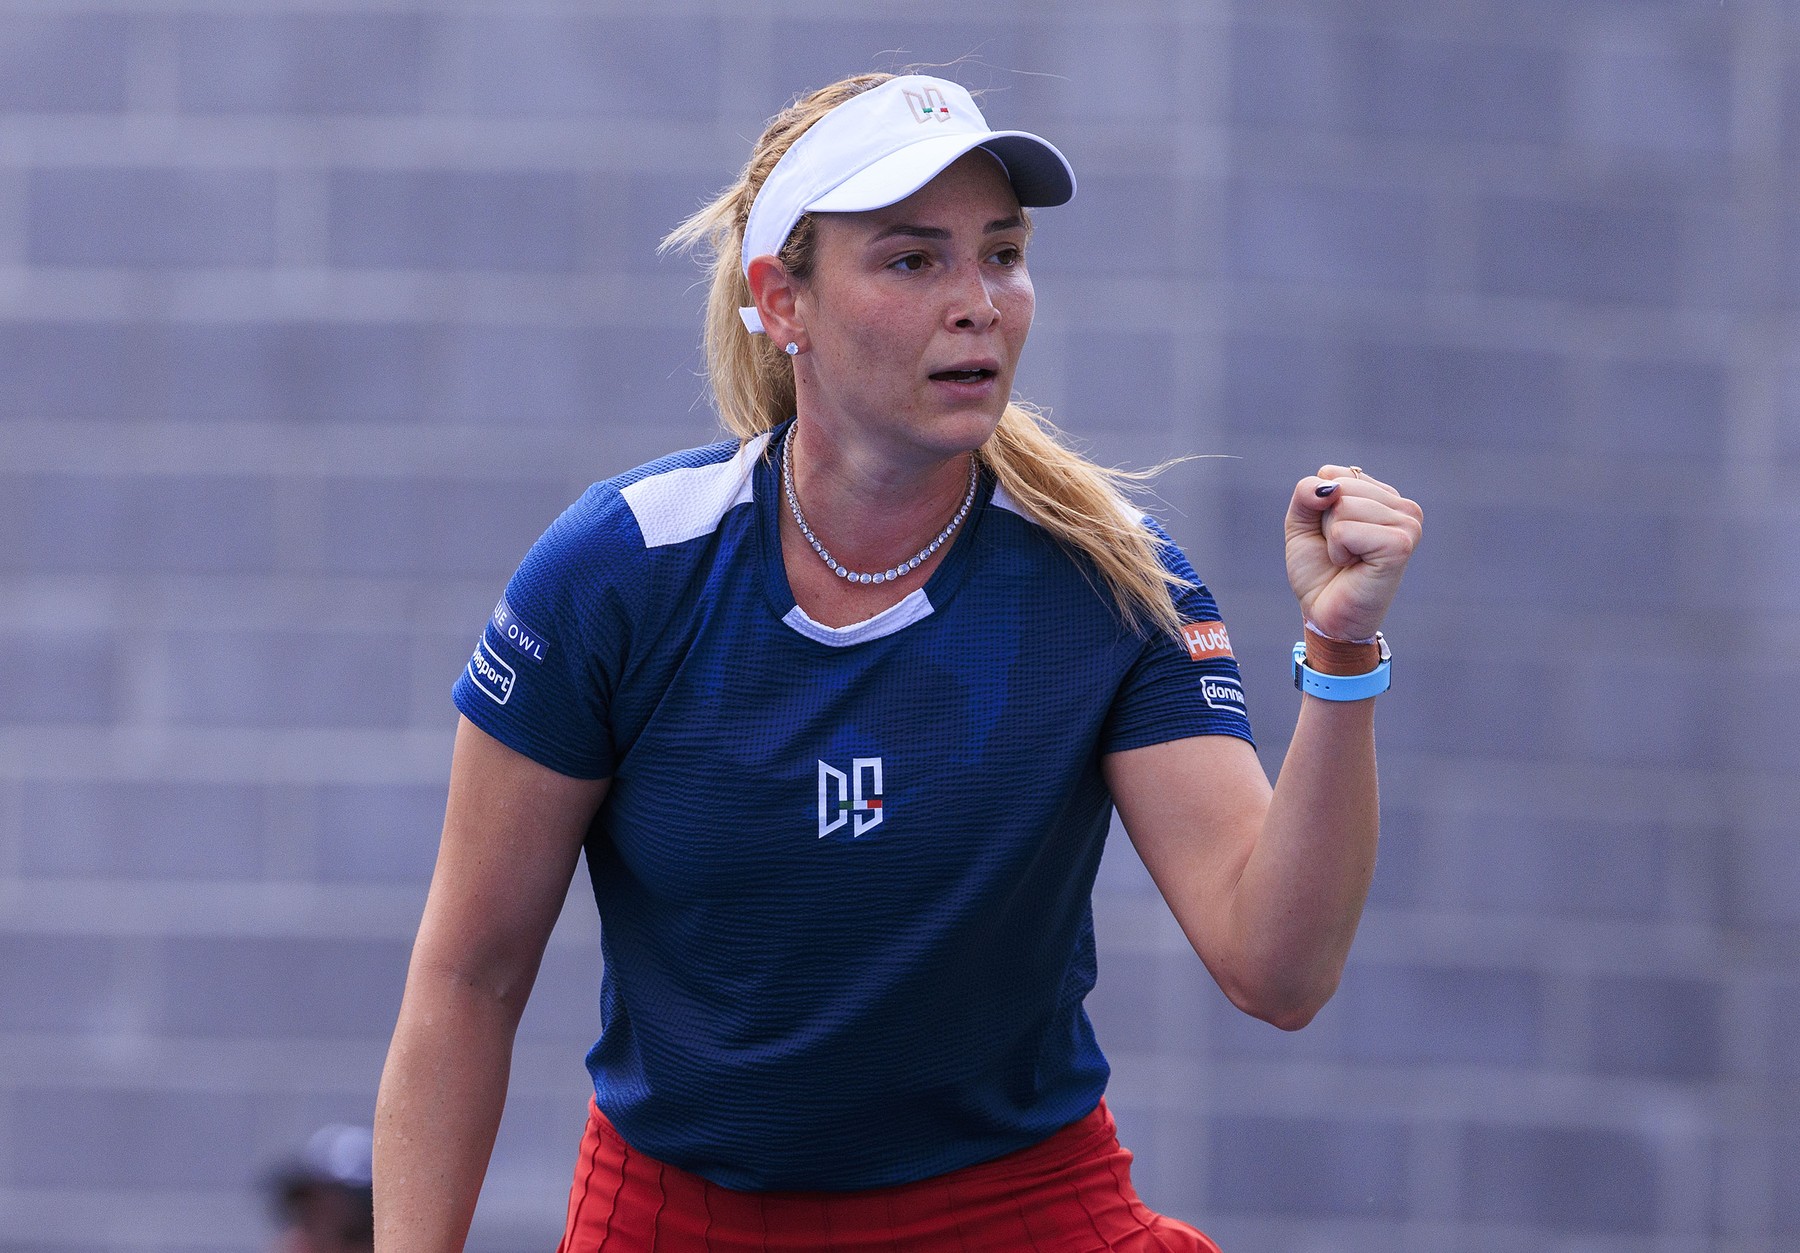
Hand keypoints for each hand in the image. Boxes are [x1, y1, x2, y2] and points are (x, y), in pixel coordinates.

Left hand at [1284, 466, 1422, 641]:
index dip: (1318, 508)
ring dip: (1332, 539)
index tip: (1333, 537)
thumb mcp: (1302, 524)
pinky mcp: (1401, 544)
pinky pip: (1345, 529)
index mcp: (1383, 496)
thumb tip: (1328, 487)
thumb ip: (1306, 494)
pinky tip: (1353, 566)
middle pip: (1339, 486)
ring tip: (1348, 559)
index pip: (1333, 474)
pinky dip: (1338, 550)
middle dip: (1324, 522)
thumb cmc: (1319, 571)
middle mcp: (1402, 506)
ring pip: (1342, 505)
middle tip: (1341, 551)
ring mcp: (1407, 523)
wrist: (1326, 614)